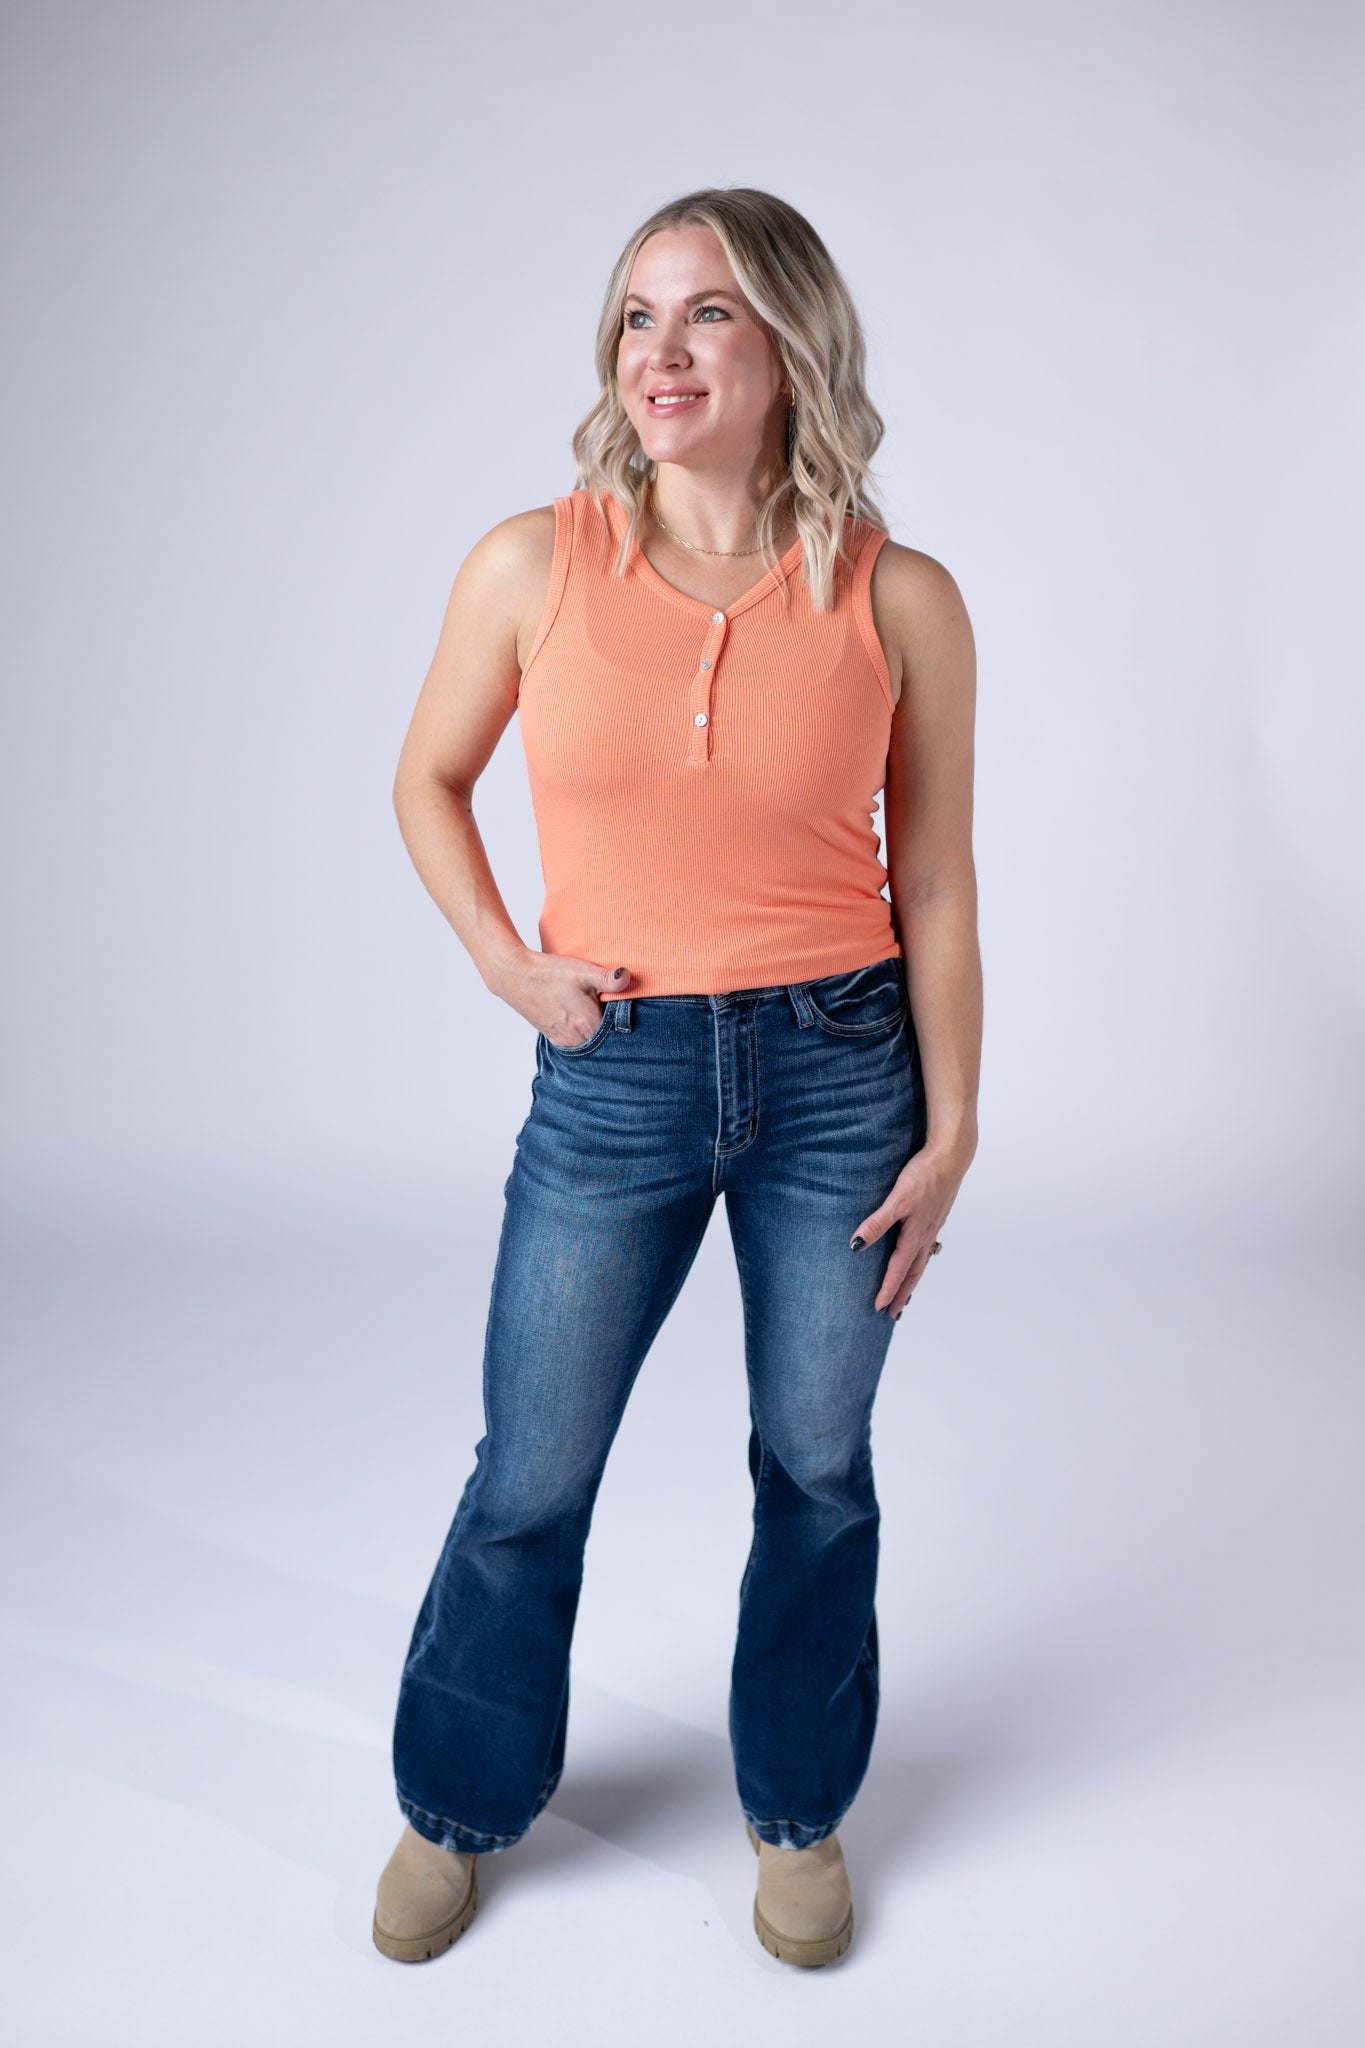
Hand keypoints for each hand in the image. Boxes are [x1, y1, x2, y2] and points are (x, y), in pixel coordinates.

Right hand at [488, 946, 631, 1045]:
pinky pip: (576, 1043)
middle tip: (611, 1011)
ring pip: (590, 1043)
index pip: (618, 1033)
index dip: (625, 1023)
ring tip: (595, 1013)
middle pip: (605, 1041)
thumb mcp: (584, 972)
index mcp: (589, 1025)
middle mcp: (577, 1039)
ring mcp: (564, 1041)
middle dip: (612, 1030)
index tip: (628, 1012)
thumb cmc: (550, 973)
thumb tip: (628, 978)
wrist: (516, 976)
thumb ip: (610, 979)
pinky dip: (583, 1034)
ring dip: (597, 1033)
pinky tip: (581, 1019)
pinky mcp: (554, 1038)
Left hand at [849, 1134, 976, 1317]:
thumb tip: (856, 1246)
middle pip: (913, 1272)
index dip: (888, 1289)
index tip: (878, 1308)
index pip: (899, 1270)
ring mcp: (932, 1226)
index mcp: (916, 1235)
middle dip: (902, 1294)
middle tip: (893, 1314)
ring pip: (920, 1261)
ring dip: (911, 1279)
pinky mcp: (934, 1216)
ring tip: (904, 1294)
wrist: (951, 1156)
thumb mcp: (897, 1199)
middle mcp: (926, 1235)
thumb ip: (877, 1223)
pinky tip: (915, 1257)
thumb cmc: (925, 1175)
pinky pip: (925, 1247)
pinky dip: (918, 1261)